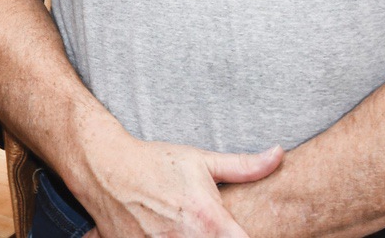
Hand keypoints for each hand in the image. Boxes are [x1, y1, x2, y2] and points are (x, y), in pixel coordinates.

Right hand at [74, 132, 282, 236]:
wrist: (106, 168)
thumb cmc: (156, 162)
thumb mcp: (200, 160)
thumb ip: (244, 167)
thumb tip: (278, 154)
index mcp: (210, 222)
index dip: (253, 237)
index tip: (252, 231)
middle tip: (208, 227)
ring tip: (188, 227)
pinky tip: (167, 232)